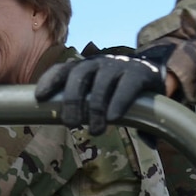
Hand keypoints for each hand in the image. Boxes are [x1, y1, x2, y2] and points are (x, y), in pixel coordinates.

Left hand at [34, 43, 173, 133]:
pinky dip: (118, 101)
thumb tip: (75, 132)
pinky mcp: (139, 73)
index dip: (50, 81)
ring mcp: (119, 65)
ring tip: (96, 131)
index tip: (40, 97)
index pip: (62, 70)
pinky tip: (113, 117)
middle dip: (71, 100)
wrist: (154, 74)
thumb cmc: (118, 89)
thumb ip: (88, 110)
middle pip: (79, 76)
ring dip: (95, 107)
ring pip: (101, 83)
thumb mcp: (99, 95)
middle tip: (71, 124)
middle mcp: (98, 63)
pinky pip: (126, 86)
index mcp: (84, 67)